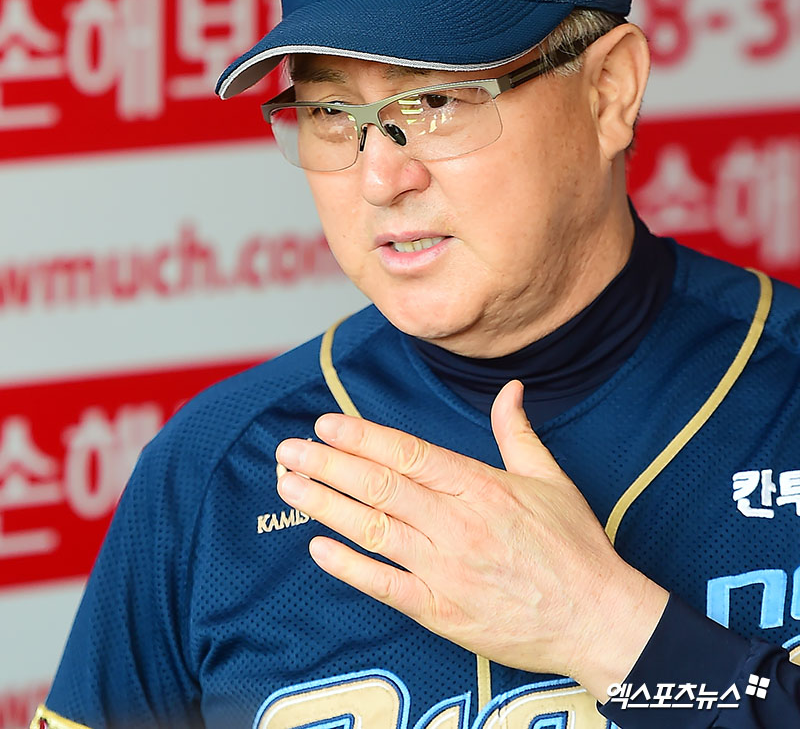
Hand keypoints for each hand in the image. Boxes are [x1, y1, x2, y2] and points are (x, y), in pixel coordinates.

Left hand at [275, 380, 666, 699]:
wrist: (596, 619)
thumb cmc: (573, 546)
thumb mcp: (550, 478)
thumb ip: (517, 431)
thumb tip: (511, 388)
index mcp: (480, 486)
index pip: (408, 454)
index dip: (362, 438)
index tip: (325, 424)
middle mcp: (456, 524)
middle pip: (379, 487)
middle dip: (326, 466)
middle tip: (287, 451)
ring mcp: (445, 570)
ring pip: (372, 530)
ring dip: (325, 507)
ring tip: (289, 487)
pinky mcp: (441, 611)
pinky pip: (384, 586)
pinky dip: (348, 567)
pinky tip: (317, 548)